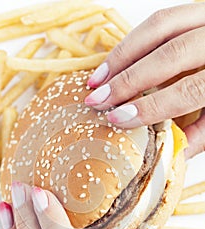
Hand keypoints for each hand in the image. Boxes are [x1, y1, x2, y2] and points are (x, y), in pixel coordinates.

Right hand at [85, 3, 204, 158]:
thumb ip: (203, 132)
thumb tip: (170, 153)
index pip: (187, 91)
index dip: (150, 107)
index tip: (118, 119)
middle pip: (169, 55)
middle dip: (128, 80)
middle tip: (97, 100)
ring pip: (159, 27)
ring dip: (122, 54)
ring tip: (97, 79)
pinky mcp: (198, 9)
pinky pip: (160, 20)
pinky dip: (132, 40)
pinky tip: (114, 60)